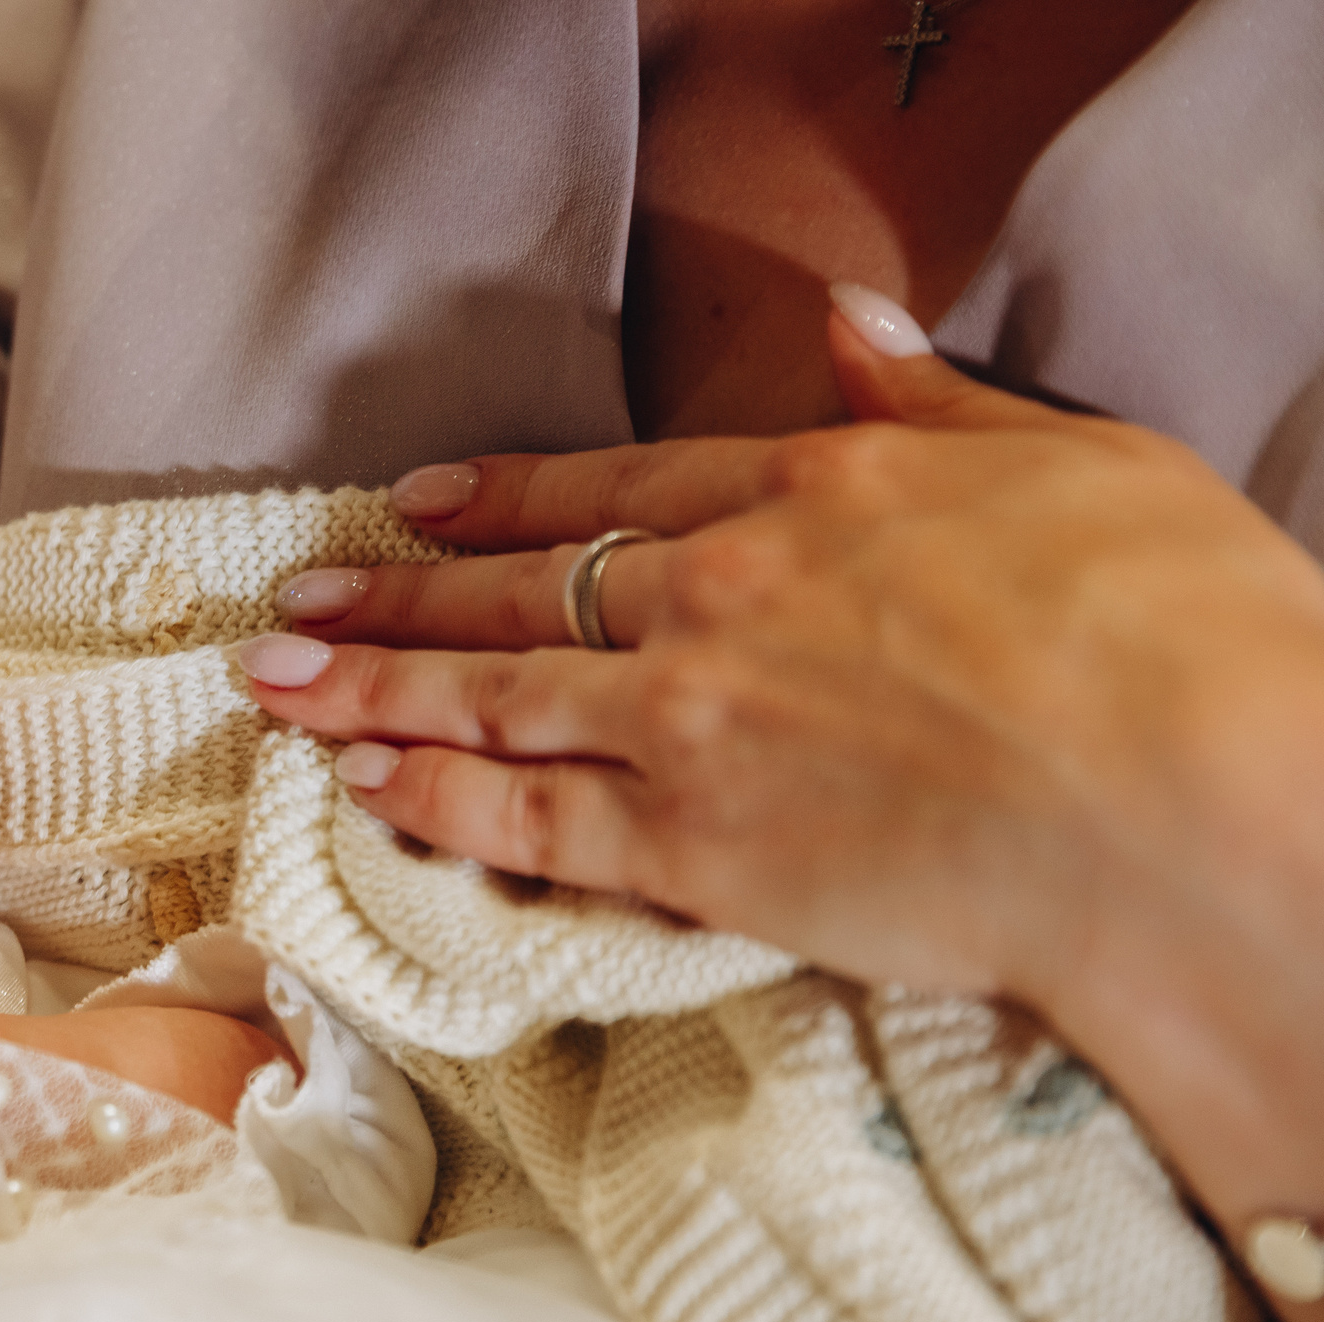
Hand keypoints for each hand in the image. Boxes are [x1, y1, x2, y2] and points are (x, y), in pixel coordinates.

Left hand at [242, 287, 1323, 1003]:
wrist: (1192, 803)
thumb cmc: (1176, 631)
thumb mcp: (1074, 461)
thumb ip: (935, 401)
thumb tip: (854, 328)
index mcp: (809, 497)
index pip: (614, 492)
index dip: (505, 497)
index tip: (420, 499)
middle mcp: (717, 600)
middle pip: (517, 591)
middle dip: (396, 594)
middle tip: (301, 597)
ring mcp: (684, 724)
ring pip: (485, 698)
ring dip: (367, 689)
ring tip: (274, 685)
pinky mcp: (686, 848)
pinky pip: (519, 821)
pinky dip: (430, 800)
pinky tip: (358, 785)